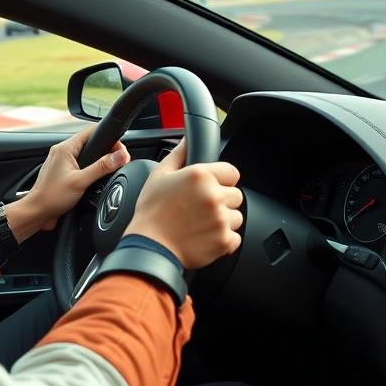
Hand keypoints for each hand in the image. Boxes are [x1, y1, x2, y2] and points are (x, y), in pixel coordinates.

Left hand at [6, 125, 129, 242]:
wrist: (37, 213)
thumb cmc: (51, 197)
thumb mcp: (80, 181)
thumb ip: (101, 167)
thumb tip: (119, 156)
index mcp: (65, 148)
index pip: (92, 131)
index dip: (109, 138)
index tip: (121, 149)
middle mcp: (62, 152)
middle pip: (91, 143)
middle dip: (106, 151)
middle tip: (118, 161)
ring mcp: (62, 162)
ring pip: (86, 155)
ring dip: (98, 162)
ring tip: (109, 169)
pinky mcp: (63, 173)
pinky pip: (80, 166)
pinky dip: (90, 170)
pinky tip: (95, 179)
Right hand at [123, 139, 242, 269]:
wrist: (150, 247)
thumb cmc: (151, 213)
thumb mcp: (159, 175)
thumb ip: (178, 154)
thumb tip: (187, 139)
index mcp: (200, 176)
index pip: (232, 172)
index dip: (222, 180)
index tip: (210, 188)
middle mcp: (214, 195)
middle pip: (236, 195)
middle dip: (222, 201)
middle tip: (200, 208)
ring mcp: (220, 219)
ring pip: (236, 216)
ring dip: (223, 220)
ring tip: (200, 224)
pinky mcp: (224, 240)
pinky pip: (235, 237)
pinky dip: (223, 239)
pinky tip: (204, 236)